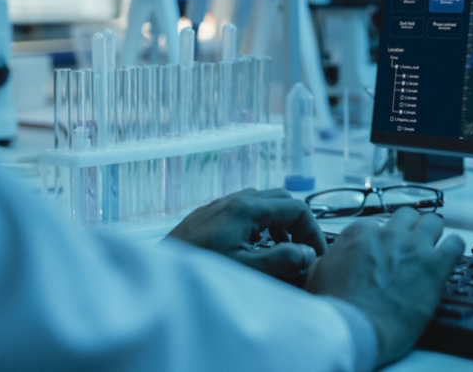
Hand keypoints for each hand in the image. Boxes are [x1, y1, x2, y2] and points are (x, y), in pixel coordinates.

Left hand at [166, 188, 326, 277]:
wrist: (157, 272)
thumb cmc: (200, 270)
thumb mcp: (247, 269)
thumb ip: (282, 260)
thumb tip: (307, 253)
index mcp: (247, 208)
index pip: (297, 208)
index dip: (312, 231)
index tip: (316, 255)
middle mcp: (234, 200)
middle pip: (282, 199)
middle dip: (298, 223)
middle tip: (303, 249)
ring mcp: (220, 205)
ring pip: (263, 202)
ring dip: (279, 223)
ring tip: (282, 250)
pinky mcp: (208, 215)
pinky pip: (244, 210)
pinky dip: (260, 224)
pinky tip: (254, 248)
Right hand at [305, 208, 463, 367]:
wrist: (355, 329)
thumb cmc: (336, 308)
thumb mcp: (318, 275)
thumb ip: (329, 259)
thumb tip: (330, 258)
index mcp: (359, 234)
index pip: (377, 225)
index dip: (382, 241)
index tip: (383, 254)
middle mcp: (388, 235)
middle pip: (407, 216)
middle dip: (410, 229)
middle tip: (410, 246)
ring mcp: (413, 248)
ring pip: (433, 221)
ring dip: (433, 233)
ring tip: (432, 249)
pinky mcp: (435, 266)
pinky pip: (456, 243)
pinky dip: (454, 248)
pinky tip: (449, 258)